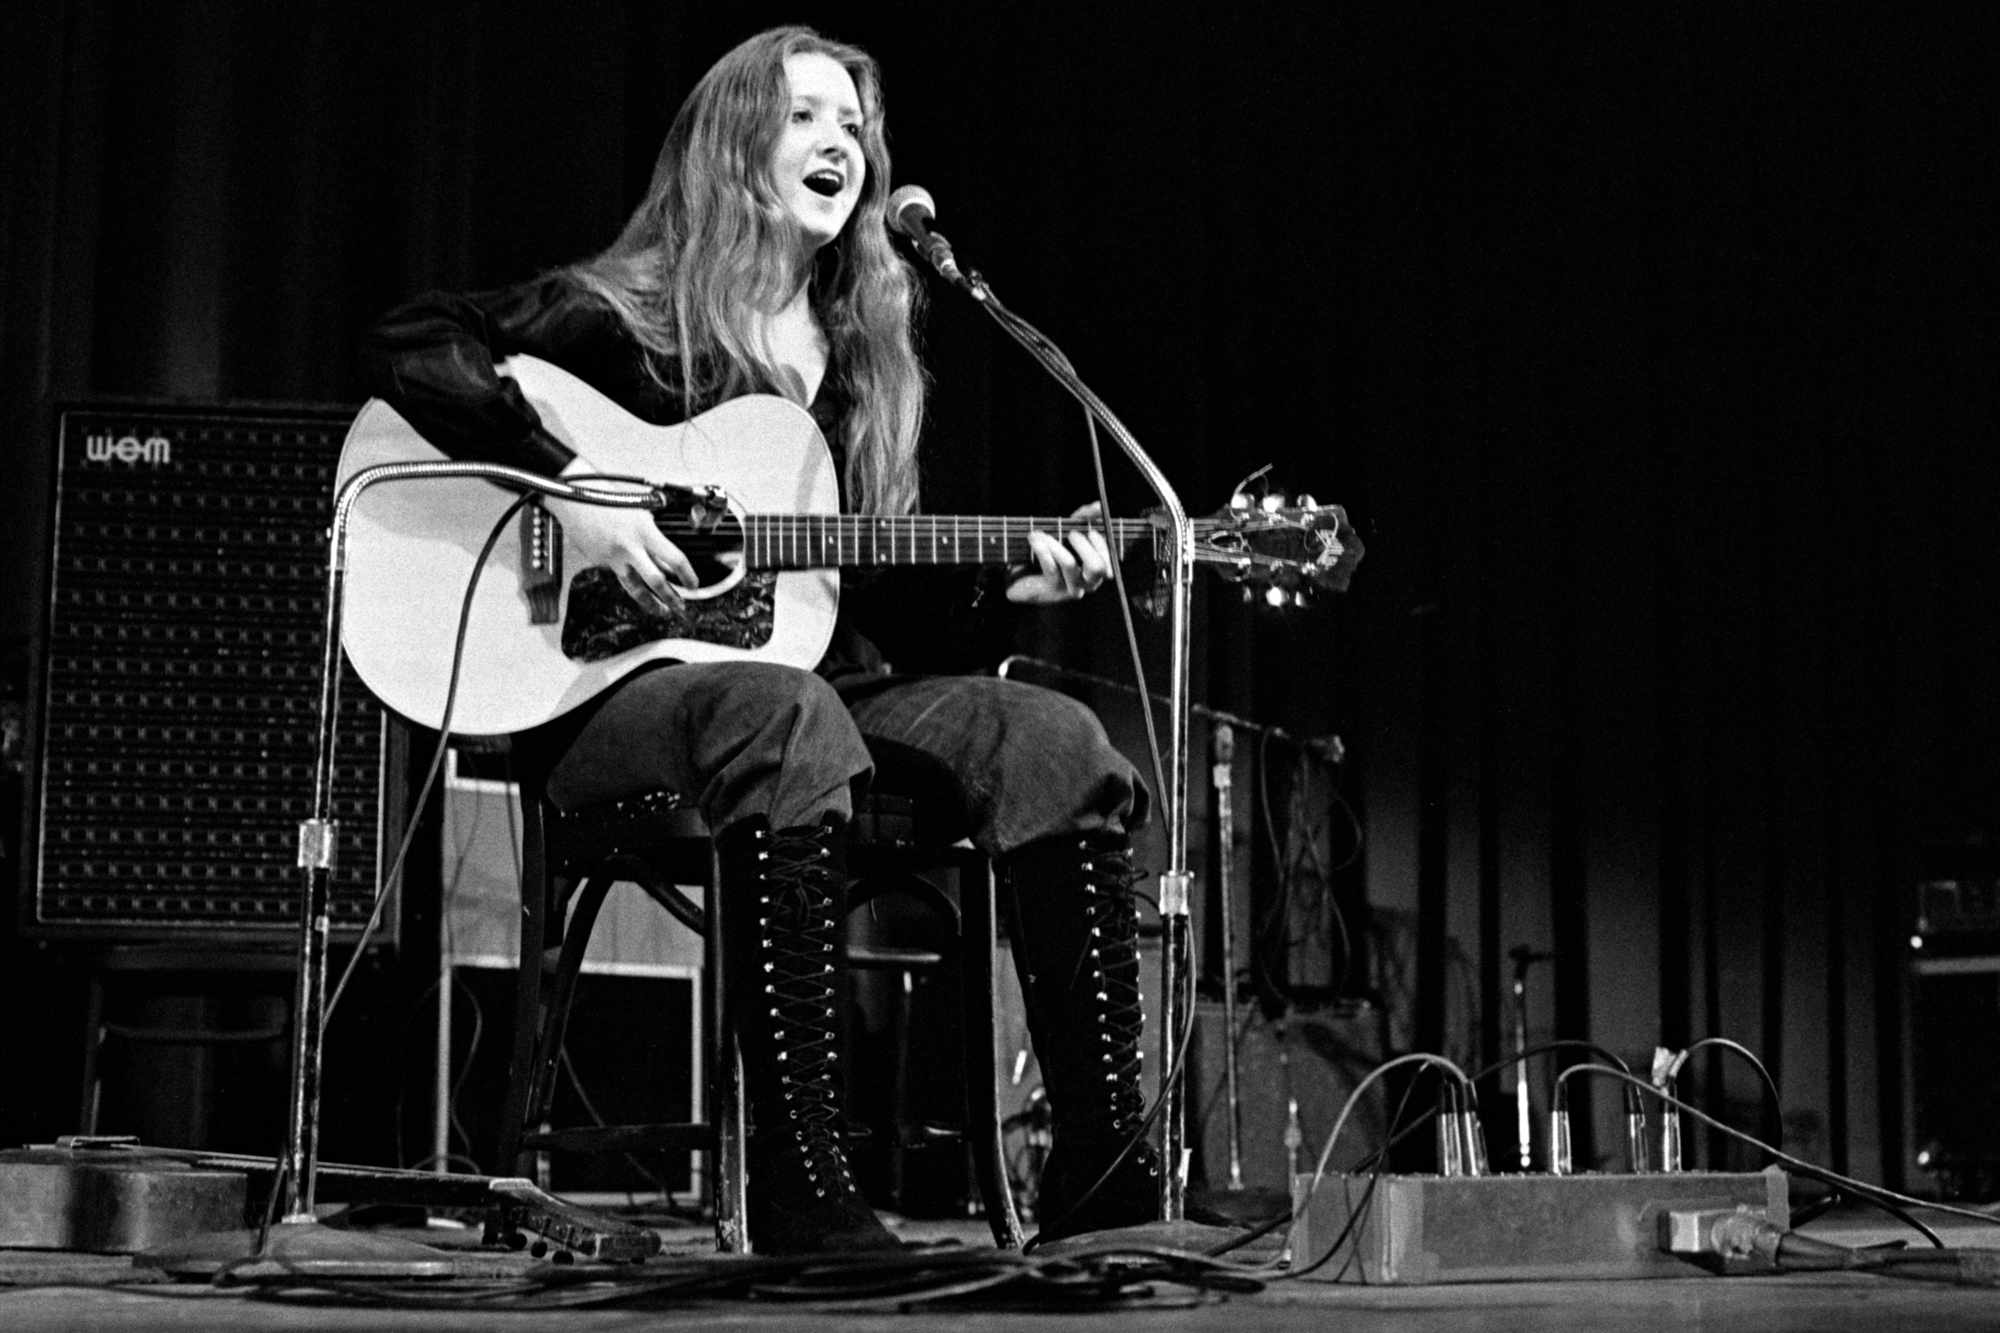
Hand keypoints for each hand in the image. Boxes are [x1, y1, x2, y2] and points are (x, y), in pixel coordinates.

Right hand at [547, 461, 695, 614]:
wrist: (575, 499)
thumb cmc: (608, 498)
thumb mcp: (639, 513)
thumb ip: (653, 538)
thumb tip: (666, 561)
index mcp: (644, 531)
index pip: (674, 559)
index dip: (688, 575)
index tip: (693, 583)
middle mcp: (629, 548)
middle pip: (656, 581)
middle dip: (671, 598)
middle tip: (680, 606)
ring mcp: (613, 557)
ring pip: (635, 587)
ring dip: (650, 602)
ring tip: (661, 610)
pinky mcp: (600, 562)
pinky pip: (619, 573)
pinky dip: (629, 576)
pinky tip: (634, 578)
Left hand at [1006, 502, 1113, 604]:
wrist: (1026, 572)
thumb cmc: (1055, 548)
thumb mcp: (1071, 529)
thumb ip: (1086, 517)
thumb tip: (1098, 506)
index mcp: (1098, 570)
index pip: (1109, 562)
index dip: (1101, 546)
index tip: (1090, 532)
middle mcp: (1088, 583)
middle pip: (1097, 568)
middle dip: (1084, 546)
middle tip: (1072, 533)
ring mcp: (1071, 588)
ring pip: (1069, 564)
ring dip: (1055, 544)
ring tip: (1039, 533)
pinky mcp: (1052, 590)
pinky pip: (1051, 568)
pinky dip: (1042, 551)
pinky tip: (1035, 540)